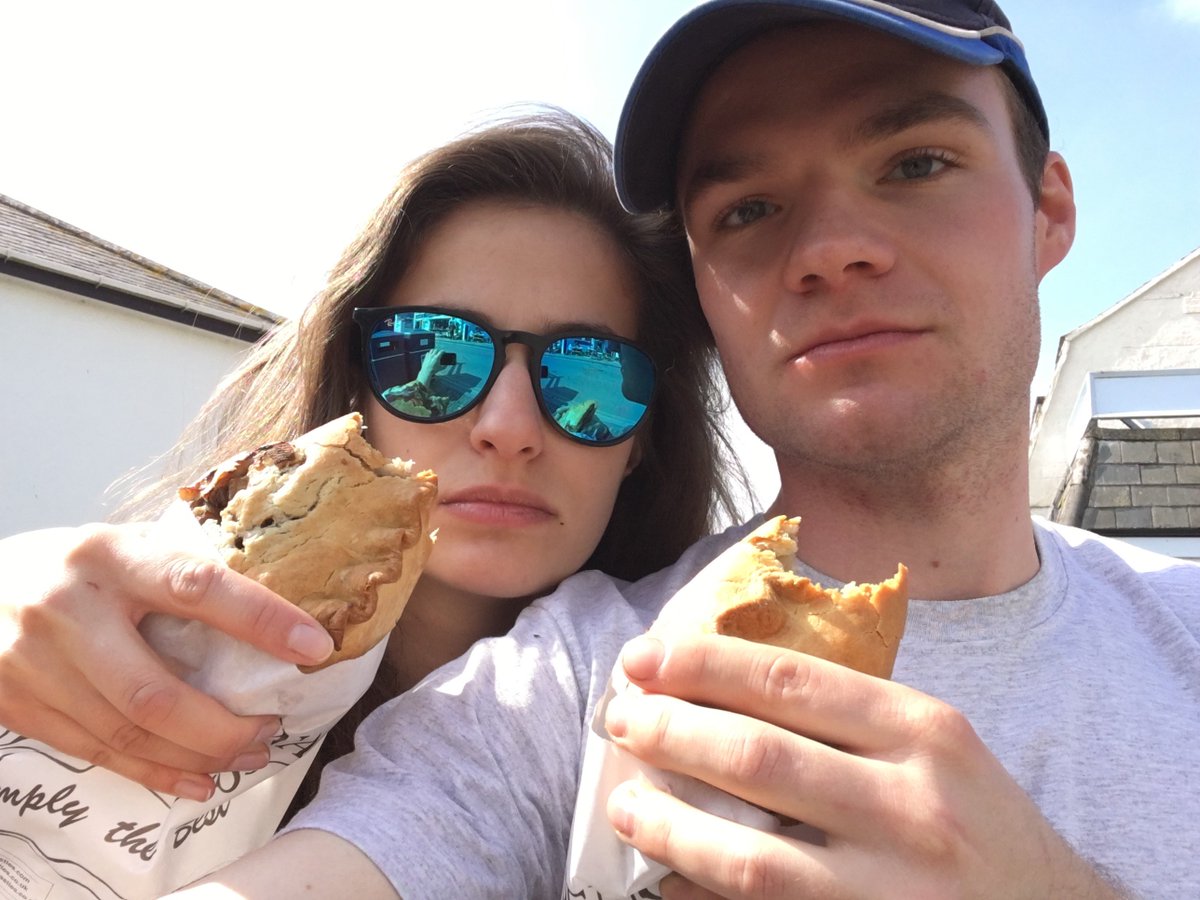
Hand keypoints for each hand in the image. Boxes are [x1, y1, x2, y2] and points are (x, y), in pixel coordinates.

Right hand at [0, 523, 333, 798]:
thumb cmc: (68, 565)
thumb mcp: (120, 547)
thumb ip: (176, 571)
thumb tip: (273, 608)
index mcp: (109, 556)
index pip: (196, 586)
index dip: (261, 620)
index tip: (314, 647)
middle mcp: (66, 609)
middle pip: (155, 692)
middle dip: (224, 726)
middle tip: (271, 729)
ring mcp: (33, 663)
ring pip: (127, 733)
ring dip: (197, 756)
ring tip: (247, 755)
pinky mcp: (16, 705)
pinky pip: (96, 752)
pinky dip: (153, 771)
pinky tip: (196, 778)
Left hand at [603, 634, 1128, 898]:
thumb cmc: (979, 823)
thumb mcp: (937, 747)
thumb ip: (851, 716)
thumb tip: (723, 686)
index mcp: (924, 732)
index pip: (788, 681)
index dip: (700, 666)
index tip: (643, 658)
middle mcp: (912, 807)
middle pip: (757, 758)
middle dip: (671, 732)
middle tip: (623, 719)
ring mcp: (892, 891)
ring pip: (749, 859)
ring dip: (670, 827)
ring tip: (625, 804)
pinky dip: (704, 898)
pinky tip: (667, 883)